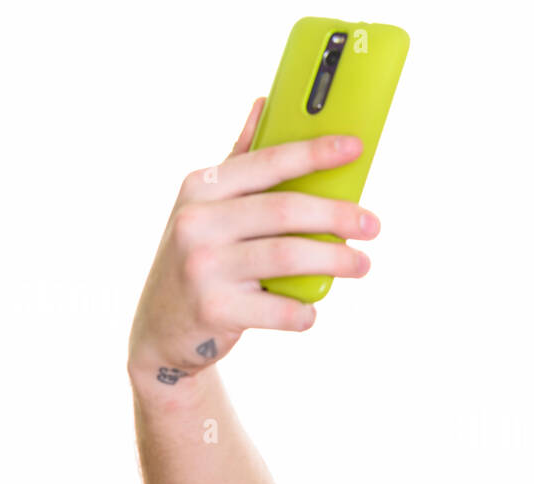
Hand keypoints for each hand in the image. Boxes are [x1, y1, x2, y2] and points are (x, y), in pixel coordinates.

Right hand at [127, 97, 380, 387]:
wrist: (161, 330)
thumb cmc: (200, 259)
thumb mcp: (207, 207)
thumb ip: (239, 161)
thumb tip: (265, 103)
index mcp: (201, 188)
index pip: (267, 161)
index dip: (315, 152)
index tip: (356, 148)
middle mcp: (197, 222)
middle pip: (285, 210)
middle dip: (338, 215)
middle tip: (372, 224)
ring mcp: (203, 266)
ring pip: (287, 256)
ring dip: (334, 260)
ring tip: (362, 264)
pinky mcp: (214, 309)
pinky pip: (279, 308)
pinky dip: (304, 311)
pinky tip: (311, 310)